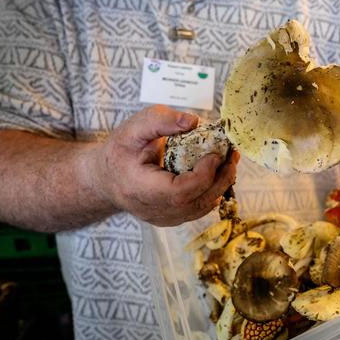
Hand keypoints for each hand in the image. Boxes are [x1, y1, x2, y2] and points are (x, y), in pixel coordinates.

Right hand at [89, 105, 239, 225]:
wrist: (107, 178)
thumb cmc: (120, 152)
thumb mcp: (133, 129)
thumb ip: (160, 121)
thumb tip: (193, 121)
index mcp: (140, 190)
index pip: (180, 192)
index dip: (203, 175)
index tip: (215, 154)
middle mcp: (153, 210)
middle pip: (197, 203)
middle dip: (220, 179)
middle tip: (232, 156)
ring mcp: (165, 219)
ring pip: (202, 208)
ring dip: (221, 185)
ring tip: (230, 161)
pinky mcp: (173, 218)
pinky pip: (199, 209)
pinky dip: (213, 191)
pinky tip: (219, 172)